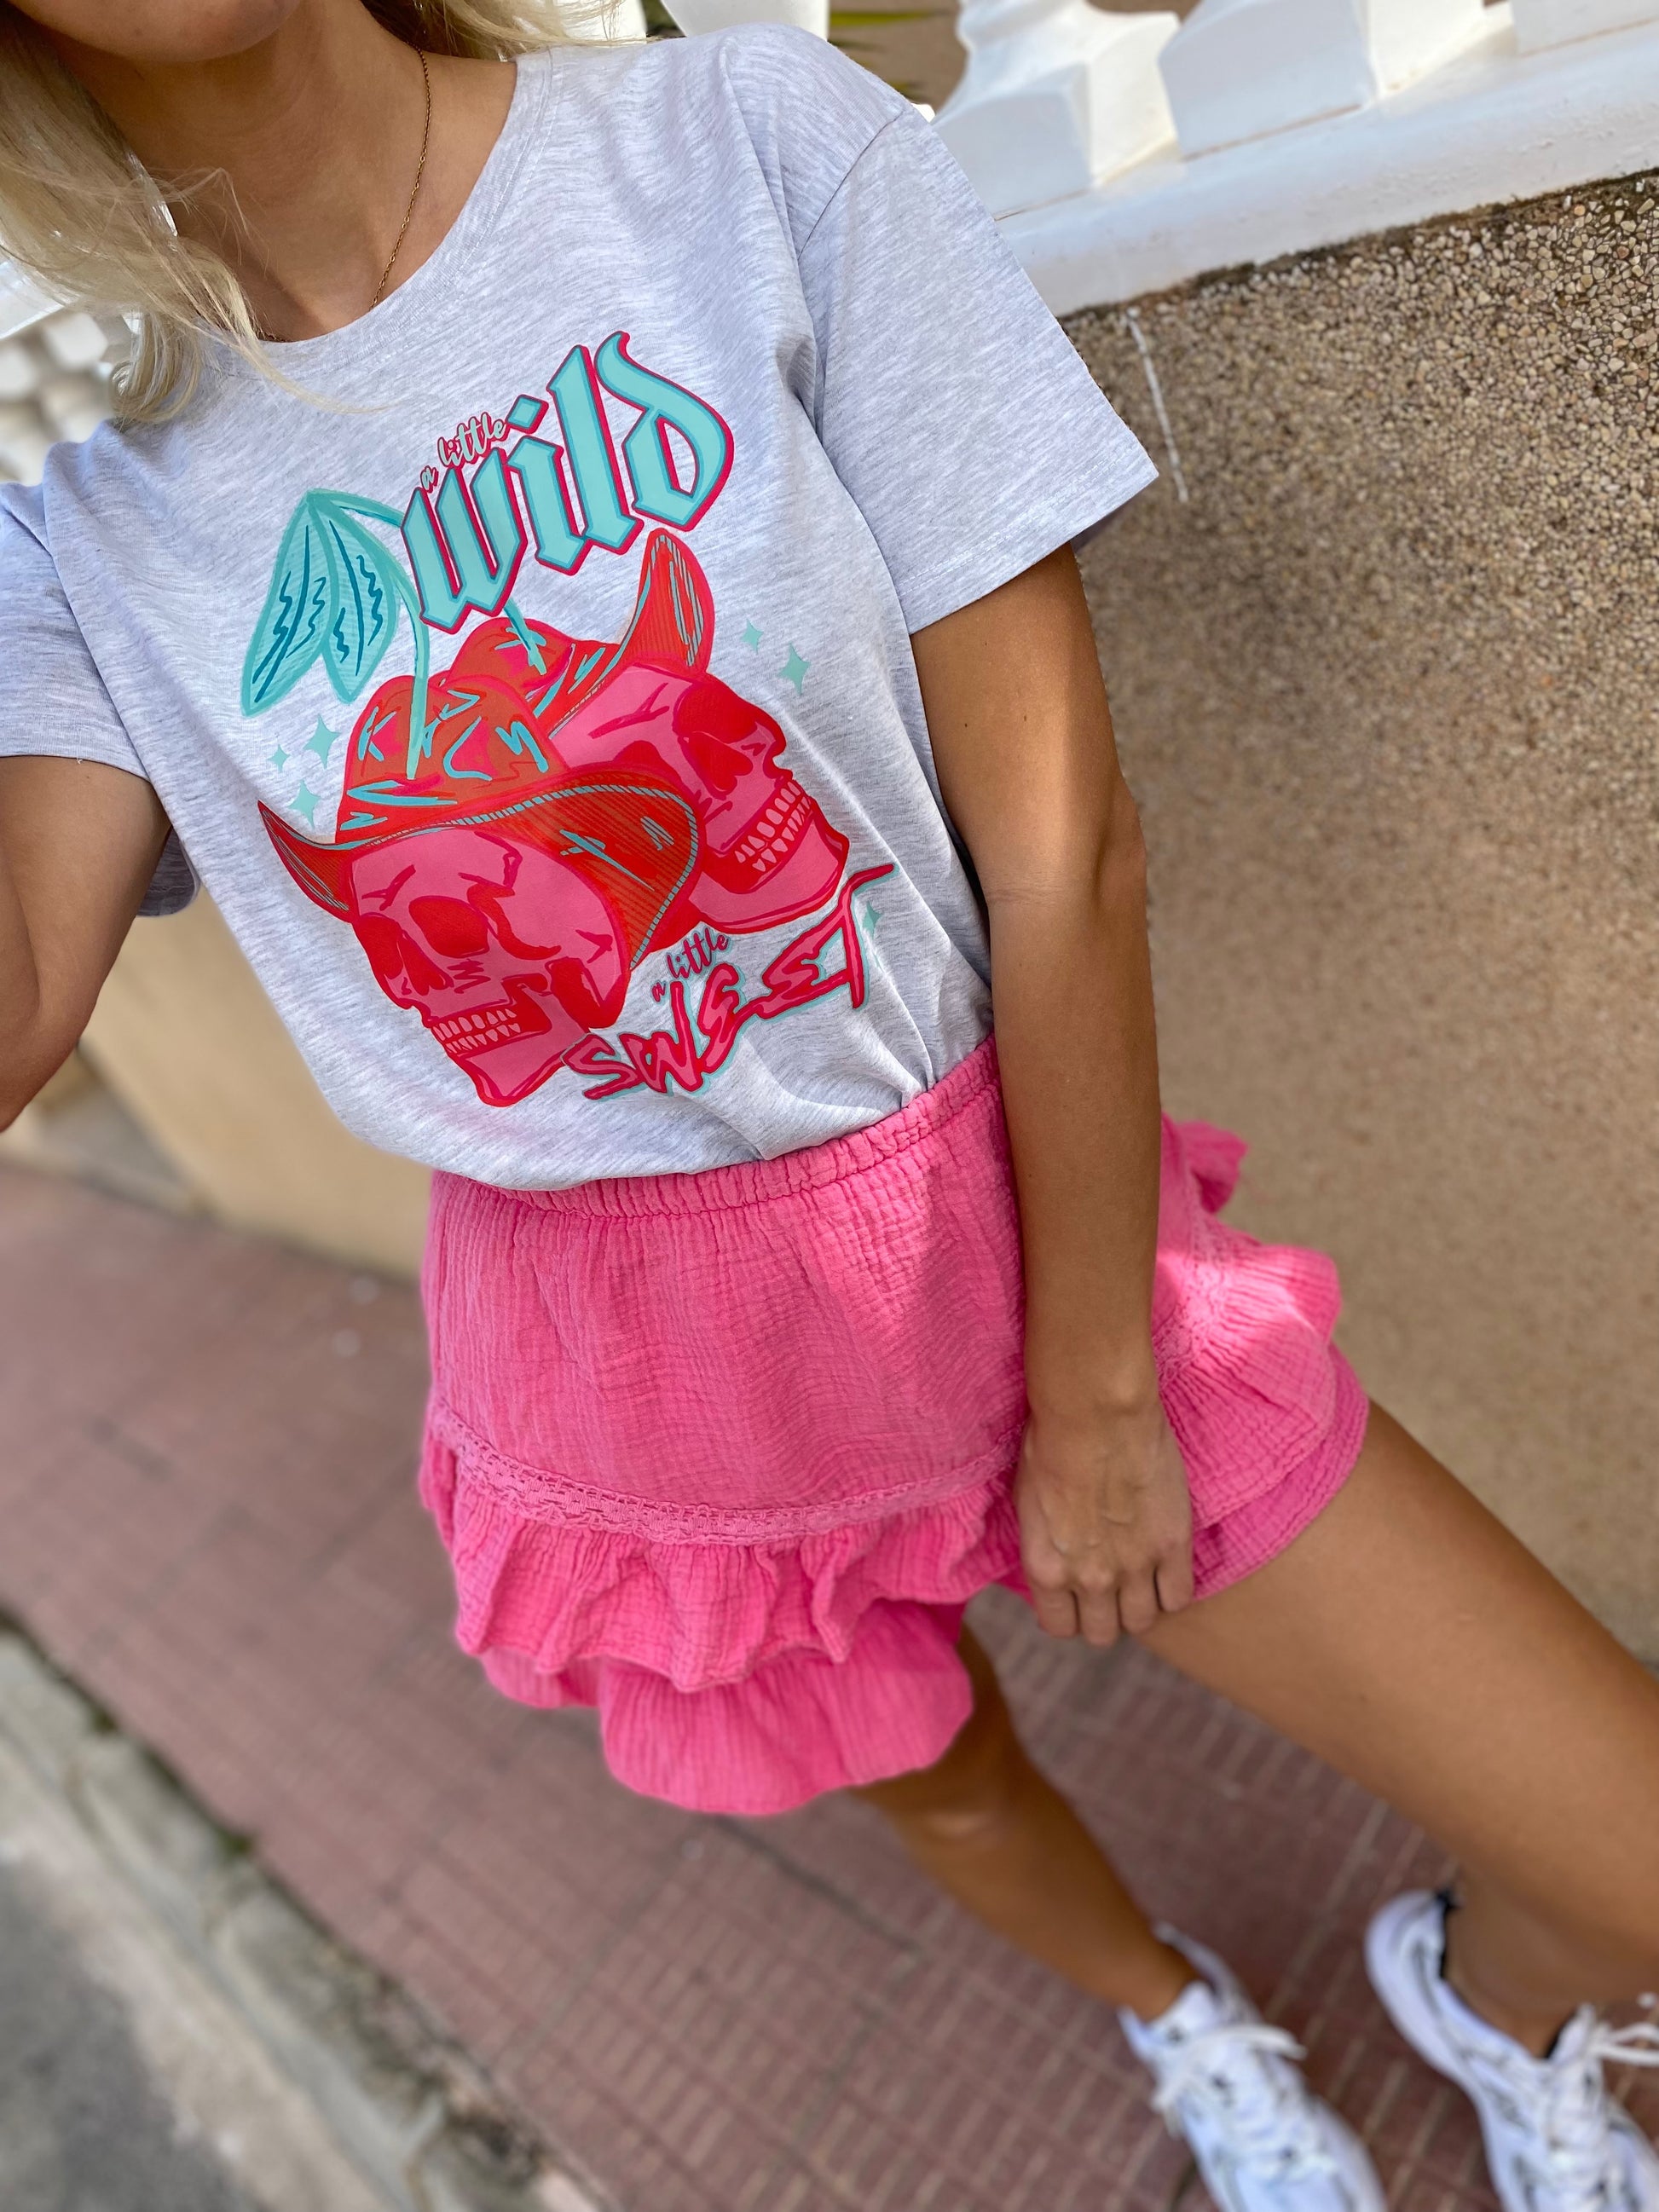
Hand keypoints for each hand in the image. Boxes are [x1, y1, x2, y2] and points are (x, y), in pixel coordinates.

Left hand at [1015, 1396, 1194, 1645]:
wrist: (1094, 1413)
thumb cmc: (1050, 1444)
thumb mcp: (1027, 1503)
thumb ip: (1043, 1547)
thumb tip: (1054, 1566)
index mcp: (1046, 1569)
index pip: (1059, 1627)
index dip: (1070, 1615)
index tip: (1076, 1599)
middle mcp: (1089, 1579)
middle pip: (1102, 1632)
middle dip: (1104, 1614)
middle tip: (1110, 1587)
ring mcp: (1134, 1566)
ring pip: (1142, 1621)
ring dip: (1140, 1605)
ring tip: (1139, 1579)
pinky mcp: (1172, 1546)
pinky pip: (1179, 1597)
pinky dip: (1172, 1589)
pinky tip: (1165, 1567)